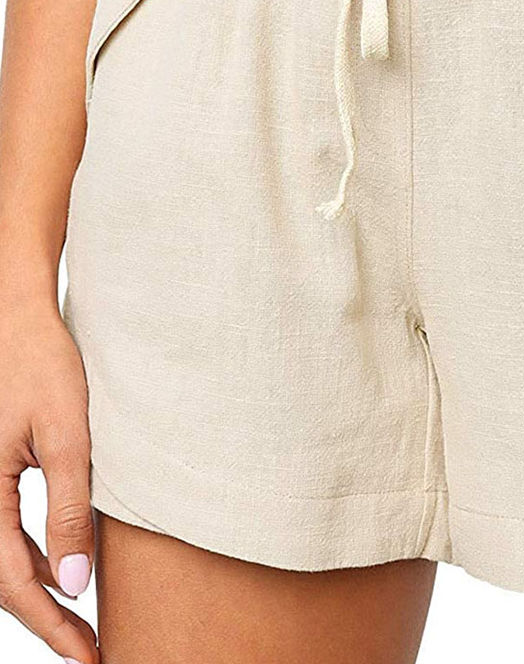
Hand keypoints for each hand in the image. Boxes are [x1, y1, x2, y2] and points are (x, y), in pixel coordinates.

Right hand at [0, 301, 97, 663]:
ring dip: (37, 592)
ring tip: (80, 622)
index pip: (12, 580)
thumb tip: (76, 582)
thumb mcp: (66, 436)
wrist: (18, 319)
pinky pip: (1, 531)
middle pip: (1, 578)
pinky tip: (61, 570)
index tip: (88, 656)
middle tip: (90, 649)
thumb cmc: (42, 366)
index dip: (50, 624)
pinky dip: (29, 559)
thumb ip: (70, 509)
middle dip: (45, 618)